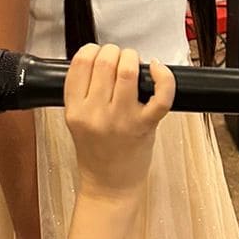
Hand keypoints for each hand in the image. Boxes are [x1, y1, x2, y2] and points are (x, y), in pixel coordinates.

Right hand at [64, 44, 173, 199]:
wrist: (109, 187)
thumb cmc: (96, 155)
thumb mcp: (76, 122)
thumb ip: (82, 94)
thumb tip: (100, 60)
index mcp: (75, 110)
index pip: (80, 62)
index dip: (92, 50)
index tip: (99, 55)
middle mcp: (95, 113)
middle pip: (104, 62)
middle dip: (115, 52)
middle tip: (119, 60)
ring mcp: (121, 120)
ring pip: (128, 71)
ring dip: (133, 60)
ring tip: (136, 66)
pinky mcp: (145, 126)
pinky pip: (161, 95)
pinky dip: (163, 77)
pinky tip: (158, 70)